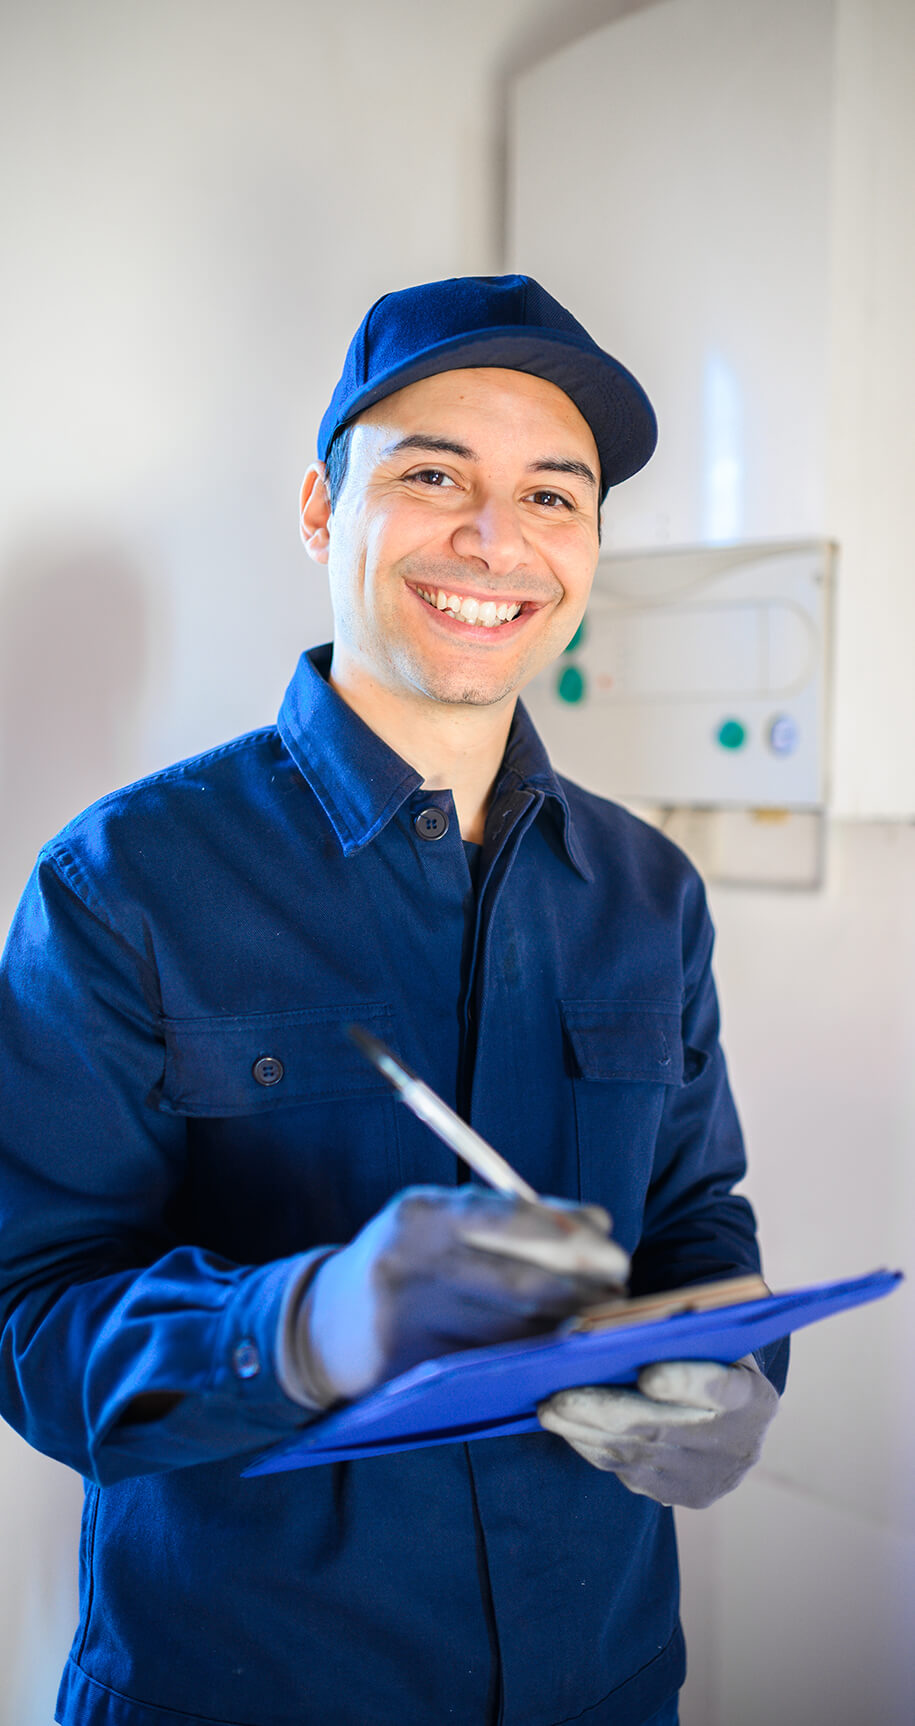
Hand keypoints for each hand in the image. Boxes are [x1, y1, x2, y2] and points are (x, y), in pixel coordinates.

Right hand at [288, 1185, 628, 1404]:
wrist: (327, 1323)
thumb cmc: (410, 1260)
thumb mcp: (445, 1220)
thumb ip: (519, 1217)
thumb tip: (600, 1225)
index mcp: (422, 1213)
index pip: (513, 1218)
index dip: (574, 1239)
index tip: (616, 1255)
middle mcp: (410, 1262)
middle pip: (522, 1283)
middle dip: (584, 1293)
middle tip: (620, 1298)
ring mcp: (407, 1320)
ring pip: (513, 1331)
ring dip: (568, 1331)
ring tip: (601, 1325)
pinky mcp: (410, 1368)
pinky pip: (491, 1366)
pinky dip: (534, 1361)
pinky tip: (561, 1354)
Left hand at [538, 1355, 777, 1507]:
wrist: (734, 1417)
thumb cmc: (709, 1356)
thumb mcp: (710, 1340)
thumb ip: (676, 1335)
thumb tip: (606, 1328)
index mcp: (754, 1397)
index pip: (721, 1388)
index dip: (685, 1382)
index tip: (648, 1374)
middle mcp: (737, 1446)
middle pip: (663, 1428)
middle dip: (604, 1411)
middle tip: (558, 1397)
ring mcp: (708, 1478)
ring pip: (636, 1453)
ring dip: (585, 1431)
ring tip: (548, 1410)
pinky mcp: (682, 1496)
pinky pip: (627, 1472)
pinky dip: (592, 1446)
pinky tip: (566, 1428)